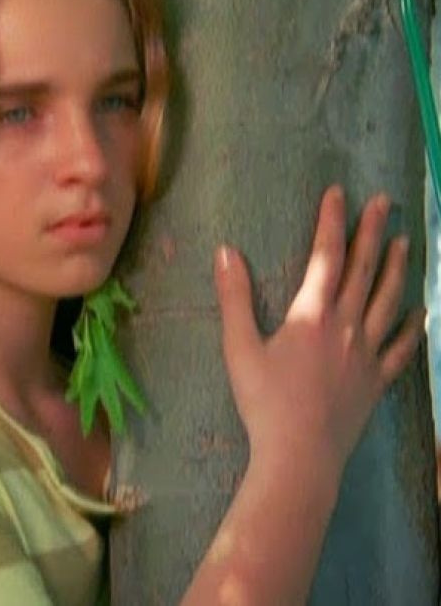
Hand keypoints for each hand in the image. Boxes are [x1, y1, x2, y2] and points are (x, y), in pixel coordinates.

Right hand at [213, 184, 424, 478]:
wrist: (300, 455)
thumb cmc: (264, 401)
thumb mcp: (238, 346)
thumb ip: (234, 296)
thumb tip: (226, 250)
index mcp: (311, 315)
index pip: (325, 257)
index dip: (331, 222)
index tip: (338, 192)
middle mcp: (346, 327)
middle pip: (364, 271)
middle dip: (373, 233)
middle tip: (384, 203)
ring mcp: (366, 354)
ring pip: (389, 302)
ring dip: (398, 270)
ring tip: (406, 244)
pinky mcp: (376, 382)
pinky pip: (401, 350)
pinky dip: (413, 328)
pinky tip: (422, 314)